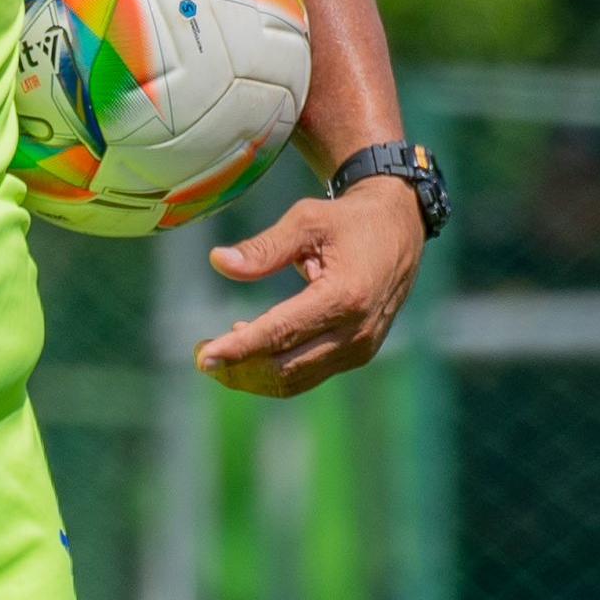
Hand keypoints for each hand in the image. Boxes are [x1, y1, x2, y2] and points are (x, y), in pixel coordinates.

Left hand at [195, 179, 423, 398]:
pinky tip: (249, 345)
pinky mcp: (359, 353)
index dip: (238, 349)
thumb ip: (264, 248)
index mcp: (345, 297)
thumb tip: (219, 262)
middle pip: (285, 368)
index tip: (202, 357)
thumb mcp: (306, 220)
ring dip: (252, 375)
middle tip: (200, 354)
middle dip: (238, 369)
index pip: (280, 334)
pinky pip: (309, 374)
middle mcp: (356, 331)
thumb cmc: (349, 220)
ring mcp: (361, 348)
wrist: (399, 228)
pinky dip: (275, 368)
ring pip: (295, 380)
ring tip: (218, 355)